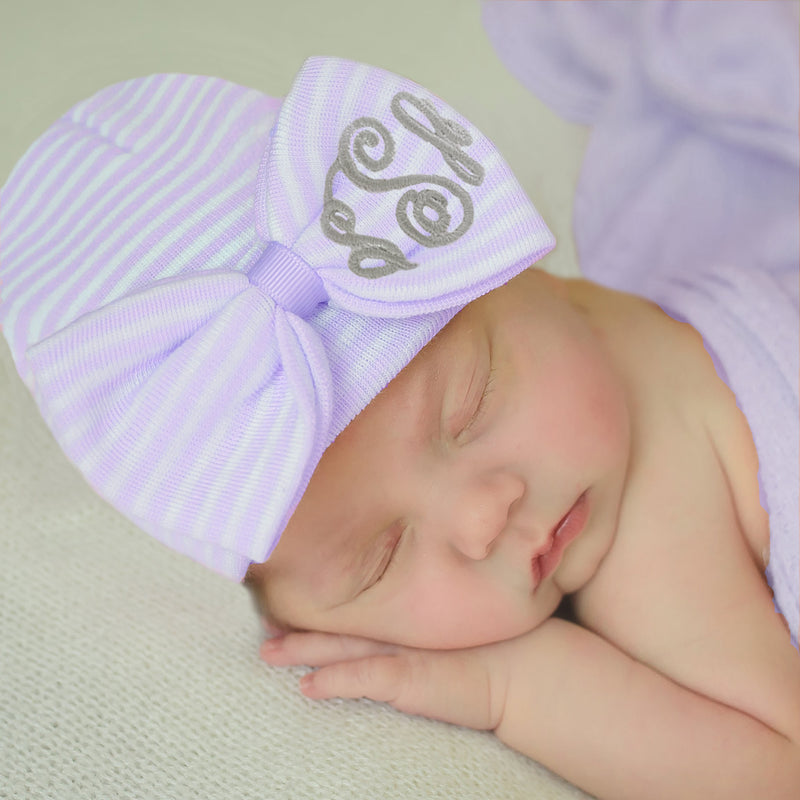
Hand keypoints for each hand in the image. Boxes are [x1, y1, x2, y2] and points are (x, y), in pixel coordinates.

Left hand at [259, 629, 512, 730]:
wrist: (528, 668)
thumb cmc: (502, 645)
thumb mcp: (461, 628)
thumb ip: (437, 618)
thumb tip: (421, 613)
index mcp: (411, 617)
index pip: (360, 608)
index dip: (328, 605)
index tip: (297, 599)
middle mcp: (401, 629)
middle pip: (341, 623)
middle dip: (302, 624)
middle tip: (265, 622)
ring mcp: (402, 652)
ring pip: (340, 647)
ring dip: (303, 650)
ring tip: (269, 652)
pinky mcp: (408, 679)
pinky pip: (360, 679)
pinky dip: (332, 682)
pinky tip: (306, 687)